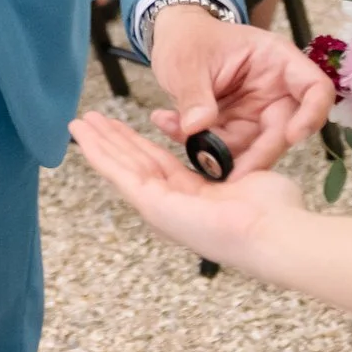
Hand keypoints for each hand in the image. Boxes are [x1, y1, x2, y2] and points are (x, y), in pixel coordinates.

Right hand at [70, 110, 304, 269]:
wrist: (274, 231)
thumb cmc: (274, 211)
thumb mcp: (248, 175)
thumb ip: (232, 164)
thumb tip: (238, 160)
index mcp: (192, 197)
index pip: (156, 163)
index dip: (135, 142)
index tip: (120, 125)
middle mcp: (171, 204)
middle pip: (132, 163)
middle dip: (110, 140)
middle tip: (88, 120)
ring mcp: (159, 207)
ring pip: (120, 167)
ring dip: (97, 143)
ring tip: (77, 123)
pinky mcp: (152, 205)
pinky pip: (118, 173)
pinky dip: (98, 152)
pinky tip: (82, 136)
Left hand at [143, 6, 333, 176]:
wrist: (173, 41)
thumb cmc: (188, 38)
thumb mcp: (186, 60)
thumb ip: (194, 94)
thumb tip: (196, 128)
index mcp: (277, 60)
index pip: (315, 88)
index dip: (312, 114)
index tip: (293, 137)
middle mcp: (274, 90)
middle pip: (284, 130)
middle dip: (258, 154)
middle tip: (229, 174)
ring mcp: (257, 112)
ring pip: (255, 147)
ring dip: (220, 153)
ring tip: (178, 131)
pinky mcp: (237, 128)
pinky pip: (229, 149)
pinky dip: (202, 147)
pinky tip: (171, 126)